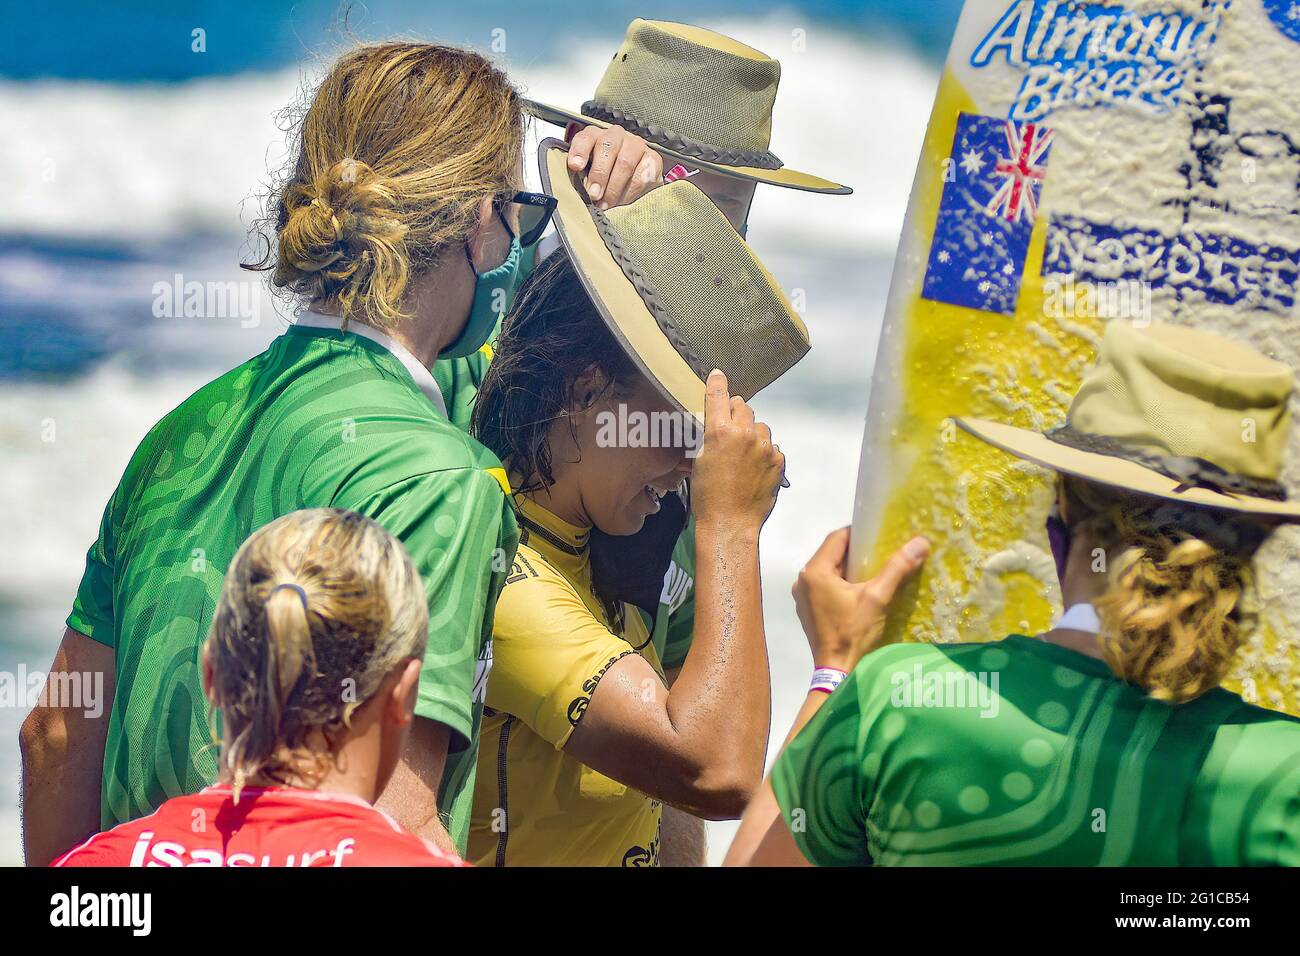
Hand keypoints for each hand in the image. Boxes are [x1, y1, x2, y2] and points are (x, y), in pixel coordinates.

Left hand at [568, 124, 662, 208]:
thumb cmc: (605, 179)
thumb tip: (575, 193)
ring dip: (614, 187)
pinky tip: (623, 201)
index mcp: (595, 136)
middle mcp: (616, 135)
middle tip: (594, 195)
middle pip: (608, 147)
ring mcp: (636, 145)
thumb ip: (581, 178)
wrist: (634, 181)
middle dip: (599, 174)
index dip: (580, 151)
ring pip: (625, 162)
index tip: (575, 166)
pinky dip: (630, 192)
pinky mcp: (653, 158)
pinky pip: (642, 176)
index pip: (586, 137)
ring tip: (607, 204)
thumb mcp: (587, 176)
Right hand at [690, 370, 784, 535]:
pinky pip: (771, 446)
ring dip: (752, 434)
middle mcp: (745, 435)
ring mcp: (764, 448)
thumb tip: (717, 424)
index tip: (718, 376)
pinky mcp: (778, 460)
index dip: (717, 383)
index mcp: (720, 432)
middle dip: (736, 414)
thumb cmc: (708, 497)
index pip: (719, 396)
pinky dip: (763, 452)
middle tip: (729, 430)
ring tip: (742, 456)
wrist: (730, 523)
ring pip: (760, 427)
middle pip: (743, 407)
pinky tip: (753, 468)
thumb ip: (710, 436)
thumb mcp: (699, 460)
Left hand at [793, 528, 928, 672]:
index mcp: (815, 571)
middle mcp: (802, 579)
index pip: (837, 538)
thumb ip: (897, 568)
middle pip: (831, 553)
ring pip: (828, 570)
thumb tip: (920, 542)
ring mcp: (802, 595)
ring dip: (848, 567)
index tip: (880, 534)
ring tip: (873, 569)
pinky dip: (840, 582)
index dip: (859, 533)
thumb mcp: (877, 597)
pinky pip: (824, 585)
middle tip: (881, 550)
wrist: (836, 671)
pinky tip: (859, 589)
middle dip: (856, 551)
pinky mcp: (806, 608)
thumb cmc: (853, 632)